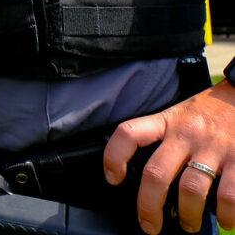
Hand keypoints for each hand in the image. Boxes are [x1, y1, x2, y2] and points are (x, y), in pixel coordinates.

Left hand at [104, 80, 234, 233]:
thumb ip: (164, 137)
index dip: (114, 157)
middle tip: (150, 225)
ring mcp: (214, 148)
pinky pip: (229, 195)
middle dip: (149, 206)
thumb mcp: (180, 114)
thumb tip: (150, 176)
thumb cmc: (211, 112)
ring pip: (191, 190)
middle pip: (156, 174)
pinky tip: (227, 221)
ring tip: (189, 225)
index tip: (112, 179)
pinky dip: (228, 215)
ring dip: (189, 216)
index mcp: (167, 122)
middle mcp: (187, 135)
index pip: (129, 134)